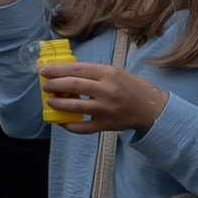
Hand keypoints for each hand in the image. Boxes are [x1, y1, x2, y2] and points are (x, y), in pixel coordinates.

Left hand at [41, 57, 166, 136]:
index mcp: (108, 73)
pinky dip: (69, 125)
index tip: (45, 70)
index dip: (57, 69)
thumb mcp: (115, 72)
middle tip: (45, 85)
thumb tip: (66, 72)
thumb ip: (93, 72)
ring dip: (58, 103)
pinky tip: (62, 121)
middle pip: (73, 85)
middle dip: (54, 84)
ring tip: (51, 101)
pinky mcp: (105, 125)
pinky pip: (82, 127)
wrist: (151, 108)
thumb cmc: (132, 87)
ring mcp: (105, 109)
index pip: (77, 69)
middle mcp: (106, 90)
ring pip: (74, 106)